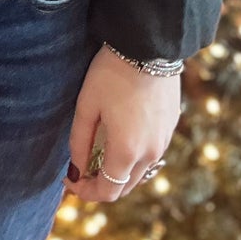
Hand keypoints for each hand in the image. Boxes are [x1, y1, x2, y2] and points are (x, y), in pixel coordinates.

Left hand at [67, 47, 180, 203]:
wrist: (149, 46)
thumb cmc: (112, 73)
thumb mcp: (87, 106)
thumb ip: (79, 142)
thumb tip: (75, 170)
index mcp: (126, 151)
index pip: (107, 192)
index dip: (85, 193)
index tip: (69, 182)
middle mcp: (149, 153)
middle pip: (124, 187)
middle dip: (101, 185)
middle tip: (81, 170)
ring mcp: (163, 141)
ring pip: (140, 172)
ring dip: (119, 172)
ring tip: (98, 155)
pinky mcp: (170, 127)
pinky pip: (151, 154)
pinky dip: (134, 157)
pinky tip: (120, 138)